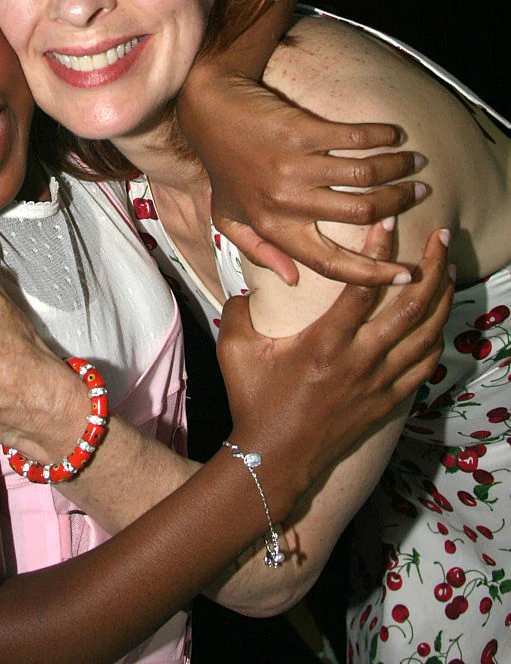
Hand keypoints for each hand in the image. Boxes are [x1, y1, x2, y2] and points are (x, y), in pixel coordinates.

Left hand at [178, 75, 426, 285]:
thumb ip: (259, 252)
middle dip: (400, 204)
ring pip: (365, 174)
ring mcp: (293, 165)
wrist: (209, 110)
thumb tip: (292, 281)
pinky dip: (383, 136)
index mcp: (272, 227)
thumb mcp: (229, 217)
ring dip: (398, 168)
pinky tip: (394, 135)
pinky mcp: (300, 131)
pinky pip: (355, 137)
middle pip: (362, 213)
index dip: (372, 274)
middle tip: (419, 193)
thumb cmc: (223, 166)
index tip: (407, 275)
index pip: (330, 263)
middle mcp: (285, 201)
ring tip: (415, 163)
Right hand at [217, 221, 451, 486]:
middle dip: (431, 267)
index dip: (379, 252)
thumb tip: (249, 281)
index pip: (362, 288)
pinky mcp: (387, 401)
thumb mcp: (234, 350)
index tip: (390, 222)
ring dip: (442, 298)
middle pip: (410, 307)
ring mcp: (378, 383)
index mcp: (324, 343)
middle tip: (440, 237)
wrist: (275, 457)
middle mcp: (360, 361)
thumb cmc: (253, 401)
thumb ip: (239, 309)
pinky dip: (437, 338)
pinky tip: (439, 319)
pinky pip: (425, 366)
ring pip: (426, 334)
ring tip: (447, 269)